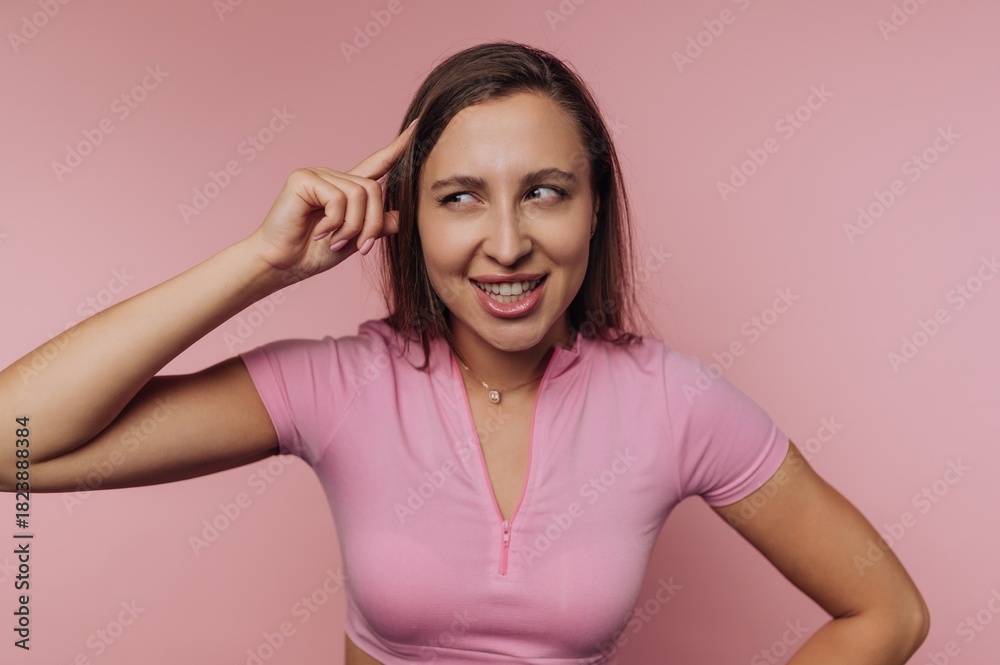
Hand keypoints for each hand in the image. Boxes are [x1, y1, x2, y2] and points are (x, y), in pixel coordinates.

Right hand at [247, 118, 416, 281]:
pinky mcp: (304, 179)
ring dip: (353, 226)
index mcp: (347, 188)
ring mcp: (318, 174)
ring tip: (336, 241)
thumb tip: (402, 216)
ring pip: (359, 195)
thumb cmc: (313, 253)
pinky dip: (334, 222)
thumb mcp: (354, 240)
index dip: (398, 148)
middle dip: (372, 224)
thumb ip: (376, 226)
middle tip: (360, 247)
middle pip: (374, 190)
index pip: (378, 164)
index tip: (418, 127)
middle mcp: (334, 176)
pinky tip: (320, 232)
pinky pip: (338, 199)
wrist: (283, 264)